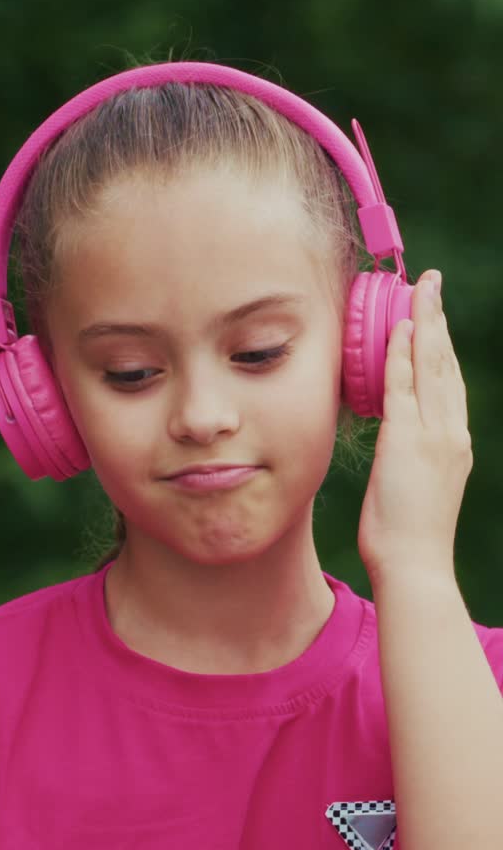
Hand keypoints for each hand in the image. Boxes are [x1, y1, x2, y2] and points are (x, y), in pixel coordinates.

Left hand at [357, 269, 472, 587]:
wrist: (415, 566)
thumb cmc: (407, 537)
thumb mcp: (416, 487)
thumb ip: (411, 457)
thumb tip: (396, 446)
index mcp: (453, 442)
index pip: (448, 381)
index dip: (441, 344)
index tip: (433, 315)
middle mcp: (450, 432)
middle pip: (445, 363)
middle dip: (437, 320)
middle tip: (431, 283)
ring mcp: (433, 436)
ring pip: (430, 367)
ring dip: (424, 324)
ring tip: (419, 290)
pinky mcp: (408, 443)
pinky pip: (404, 388)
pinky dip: (403, 356)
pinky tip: (399, 329)